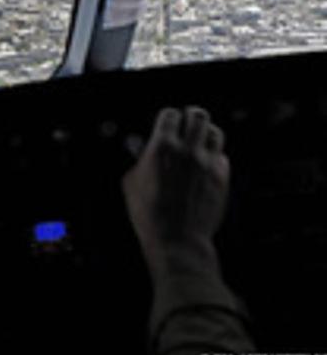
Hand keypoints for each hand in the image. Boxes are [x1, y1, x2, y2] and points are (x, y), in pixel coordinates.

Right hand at [122, 107, 229, 279]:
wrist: (177, 240)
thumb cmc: (148, 214)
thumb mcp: (131, 183)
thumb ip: (140, 161)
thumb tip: (143, 151)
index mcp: (162, 148)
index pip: (170, 114)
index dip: (168, 117)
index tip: (166, 122)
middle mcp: (188, 151)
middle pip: (198, 116)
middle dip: (191, 116)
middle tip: (186, 123)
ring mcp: (208, 164)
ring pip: (215, 132)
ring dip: (205, 134)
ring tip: (199, 141)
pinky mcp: (222, 178)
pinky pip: (222, 157)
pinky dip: (214, 157)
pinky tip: (205, 165)